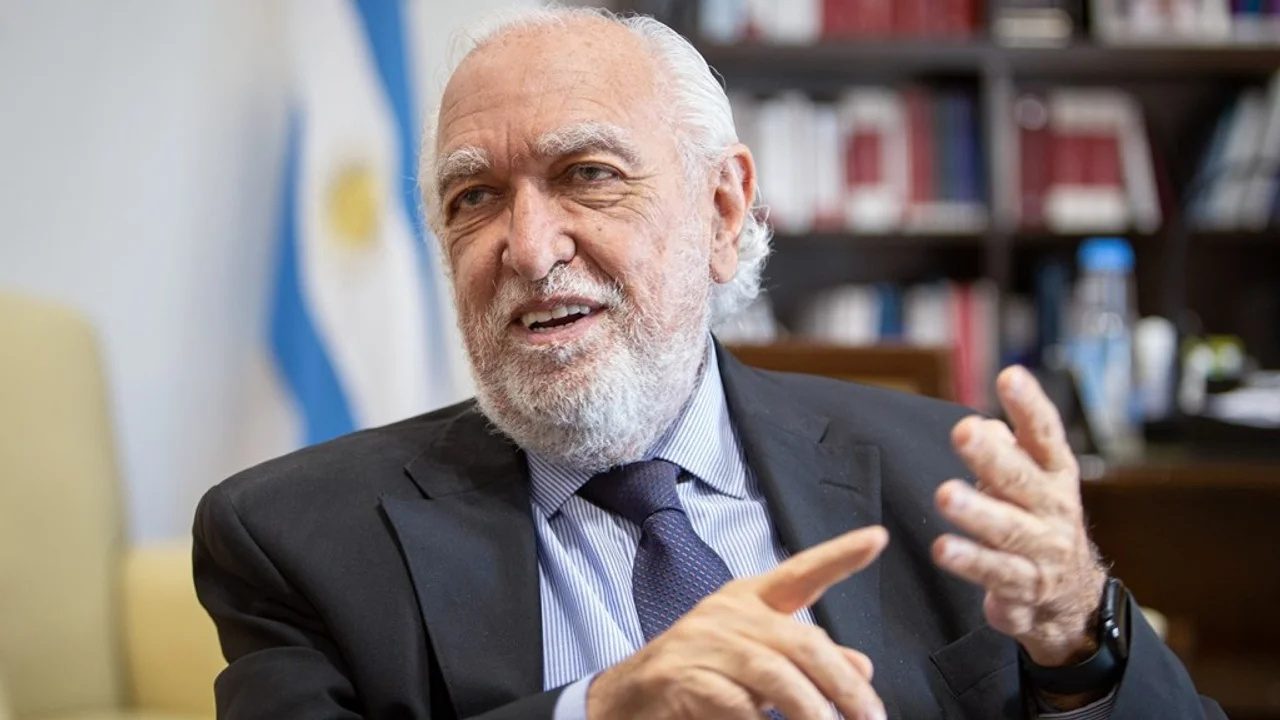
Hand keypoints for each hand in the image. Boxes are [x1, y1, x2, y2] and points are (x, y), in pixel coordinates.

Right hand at [587, 526, 889, 719]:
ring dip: (811, 712)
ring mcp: (705, 645)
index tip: (875, 539)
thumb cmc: (696, 676)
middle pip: (802, 642)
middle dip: (844, 686)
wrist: (627, 700)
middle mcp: (729, 615)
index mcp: (748, 601)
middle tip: (871, 717)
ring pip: (776, 676)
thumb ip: (804, 660)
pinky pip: (737, 706)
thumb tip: (863, 666)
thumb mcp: (754, 659)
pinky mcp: (684, 680)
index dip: (838, 557)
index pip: (800, 573)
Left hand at [932, 366, 1107, 668]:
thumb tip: (985, 427)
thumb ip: (1010, 452)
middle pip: (1022, 479)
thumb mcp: (1035, 481)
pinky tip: (943, 548)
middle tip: (964, 432)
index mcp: (1056, 475)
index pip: (1044, 435)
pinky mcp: (1025, 588)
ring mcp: (1043, 551)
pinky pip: (996, 574)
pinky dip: (970, 561)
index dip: (1029, 406)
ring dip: (977, 512)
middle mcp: (1053, 509)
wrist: (1074, 598)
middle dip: (992, 456)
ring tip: (946, 495)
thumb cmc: (1041, 523)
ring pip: (1008, 529)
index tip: (1010, 376)